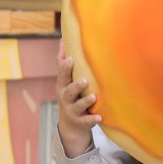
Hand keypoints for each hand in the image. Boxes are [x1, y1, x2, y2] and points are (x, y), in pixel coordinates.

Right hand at [56, 41, 101, 156]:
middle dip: (76, 86)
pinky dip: (92, 119)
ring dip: (86, 101)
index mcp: (63, 86)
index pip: (63, 75)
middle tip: (84, 80)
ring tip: (94, 96)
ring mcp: (73, 111)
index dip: (65, 67)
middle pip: (69, 91)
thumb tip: (63, 39)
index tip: (71, 59)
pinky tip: (100, 117)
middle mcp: (66, 98)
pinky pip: (87, 121)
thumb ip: (63, 61)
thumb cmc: (70, 95)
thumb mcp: (64, 80)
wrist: (70, 125)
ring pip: (78, 106)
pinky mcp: (81, 122)